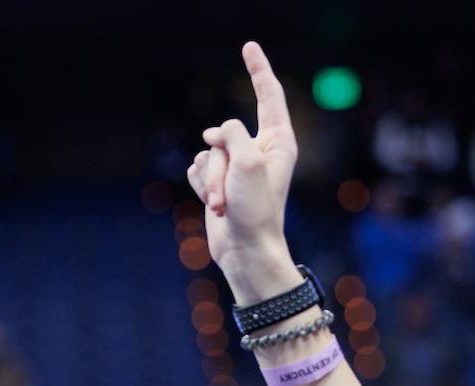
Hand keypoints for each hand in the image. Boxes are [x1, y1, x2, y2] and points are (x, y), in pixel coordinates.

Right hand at [187, 42, 299, 299]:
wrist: (244, 251)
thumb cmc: (256, 209)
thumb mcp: (247, 161)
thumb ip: (231, 134)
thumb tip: (212, 135)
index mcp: (278, 141)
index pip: (268, 94)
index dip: (258, 68)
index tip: (249, 46)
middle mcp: (258, 151)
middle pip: (224, 131)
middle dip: (219, 160)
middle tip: (230, 190)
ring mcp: (236, 167)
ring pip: (206, 151)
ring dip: (208, 179)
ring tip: (223, 204)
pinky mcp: (218, 183)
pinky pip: (197, 168)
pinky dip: (200, 186)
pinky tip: (213, 205)